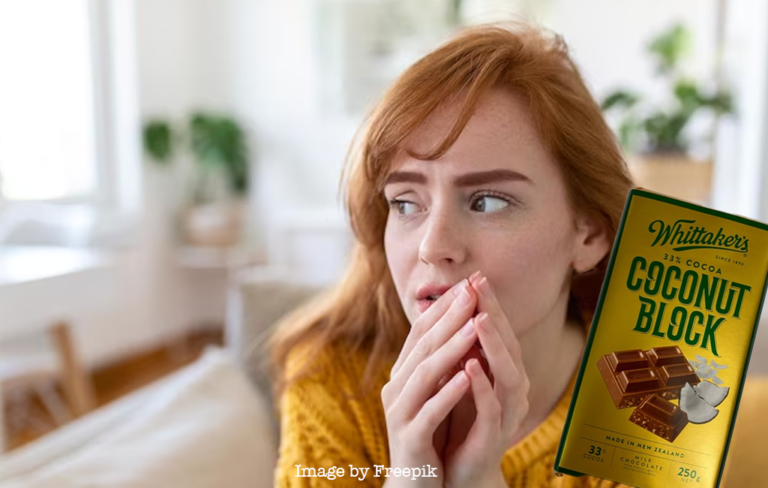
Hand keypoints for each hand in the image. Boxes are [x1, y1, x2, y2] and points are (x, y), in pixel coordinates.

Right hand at [381, 277, 479, 486]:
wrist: (416, 484)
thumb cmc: (429, 435)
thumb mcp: (433, 393)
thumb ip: (439, 363)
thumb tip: (460, 324)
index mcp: (402, 374)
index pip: (420, 332)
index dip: (444, 307)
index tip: (467, 284)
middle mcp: (396, 388)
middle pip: (422, 345)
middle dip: (449, 317)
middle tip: (471, 291)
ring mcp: (400, 412)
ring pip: (424, 373)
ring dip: (451, 347)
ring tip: (474, 325)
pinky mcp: (409, 437)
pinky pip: (429, 410)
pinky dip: (449, 391)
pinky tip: (468, 375)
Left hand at [442, 273, 529, 487]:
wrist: (458, 467)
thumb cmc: (460, 416)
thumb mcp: (459, 376)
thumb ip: (463, 347)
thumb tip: (452, 307)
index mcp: (503, 372)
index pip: (499, 331)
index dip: (489, 304)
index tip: (475, 276)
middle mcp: (512, 388)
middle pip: (508, 344)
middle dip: (494, 314)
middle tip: (480, 286)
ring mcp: (507, 411)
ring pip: (508, 374)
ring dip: (494, 345)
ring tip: (480, 320)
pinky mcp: (495, 435)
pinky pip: (492, 408)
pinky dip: (482, 386)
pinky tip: (470, 367)